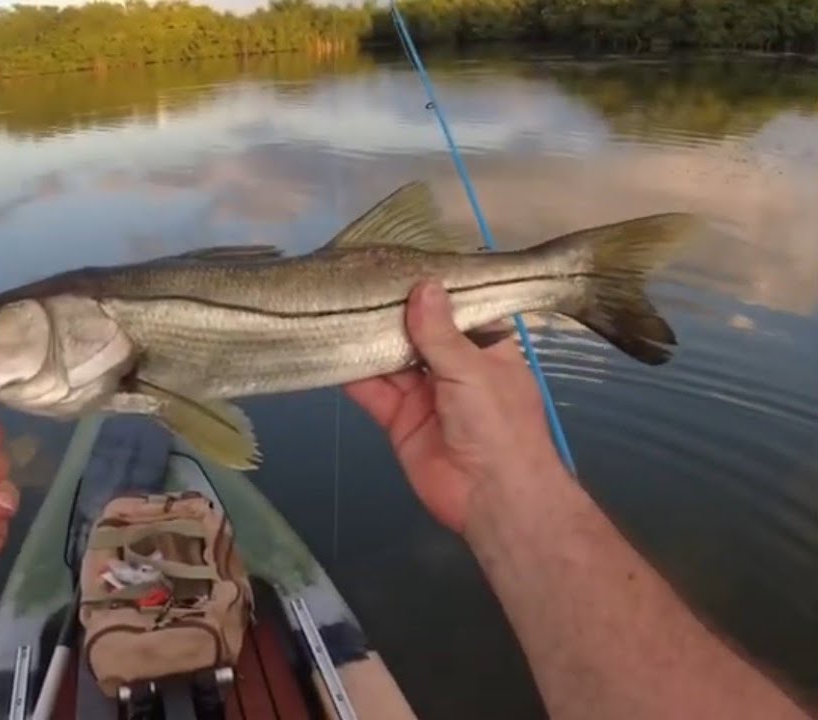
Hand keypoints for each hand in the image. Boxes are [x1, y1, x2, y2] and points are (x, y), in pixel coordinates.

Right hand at [344, 280, 564, 533]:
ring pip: (391, 361)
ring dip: (367, 341)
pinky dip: (353, 376)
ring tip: (335, 309)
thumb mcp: (471, 368)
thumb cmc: (497, 423)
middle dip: (390, 314)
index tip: (397, 263)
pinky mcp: (399, 419)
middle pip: (416, 334)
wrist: (491, 496)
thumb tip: (423, 285)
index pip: (454, 311)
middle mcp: (454, 367)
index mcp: (485, 349)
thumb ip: (439, 331)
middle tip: (355, 281)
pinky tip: (331, 351)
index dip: (429, 291)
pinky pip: (374, 392)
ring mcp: (425, 394)